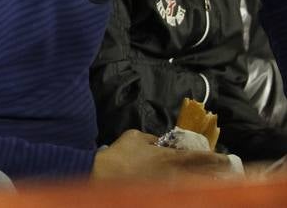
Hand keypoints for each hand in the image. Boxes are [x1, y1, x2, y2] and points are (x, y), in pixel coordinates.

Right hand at [92, 129, 232, 180]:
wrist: (103, 174)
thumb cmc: (119, 154)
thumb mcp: (135, 137)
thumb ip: (152, 138)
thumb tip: (160, 141)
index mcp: (170, 158)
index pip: (199, 157)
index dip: (215, 157)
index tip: (227, 158)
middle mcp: (174, 174)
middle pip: (202, 174)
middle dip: (216, 173)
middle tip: (228, 172)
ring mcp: (168, 187)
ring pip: (194, 185)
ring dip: (207, 183)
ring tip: (217, 182)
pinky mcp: (159, 194)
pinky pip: (180, 192)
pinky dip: (189, 190)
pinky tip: (194, 191)